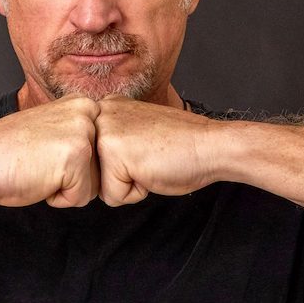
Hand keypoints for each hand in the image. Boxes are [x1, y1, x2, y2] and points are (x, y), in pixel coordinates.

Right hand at [0, 94, 100, 207]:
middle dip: (73, 175)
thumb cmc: (9, 151)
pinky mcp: (78, 158)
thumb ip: (78, 131)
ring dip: (67, 187)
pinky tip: (39, 179)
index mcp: (83, 103)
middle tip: (42, 161)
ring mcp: (84, 134)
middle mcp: (88, 113)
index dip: (72, 162)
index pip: (100, 150)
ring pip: (94, 183)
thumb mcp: (52, 126)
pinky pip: (81, 198)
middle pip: (101, 166)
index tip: (46, 151)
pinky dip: (59, 198)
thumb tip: (102, 150)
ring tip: (40, 168)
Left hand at [95, 96, 220, 205]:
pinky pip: (112, 196)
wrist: (210, 146)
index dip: (121, 164)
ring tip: (149, 163)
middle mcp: (101, 114)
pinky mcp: (111, 153)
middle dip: (120, 174)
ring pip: (100, 185)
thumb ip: (114, 137)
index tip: (146, 148)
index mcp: (107, 106)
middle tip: (148, 156)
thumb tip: (94, 161)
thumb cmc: (182, 145)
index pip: (94, 156)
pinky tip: (151, 171)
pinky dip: (134, 193)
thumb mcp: (137, 131)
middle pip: (93, 170)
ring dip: (127, 184)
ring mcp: (104, 131)